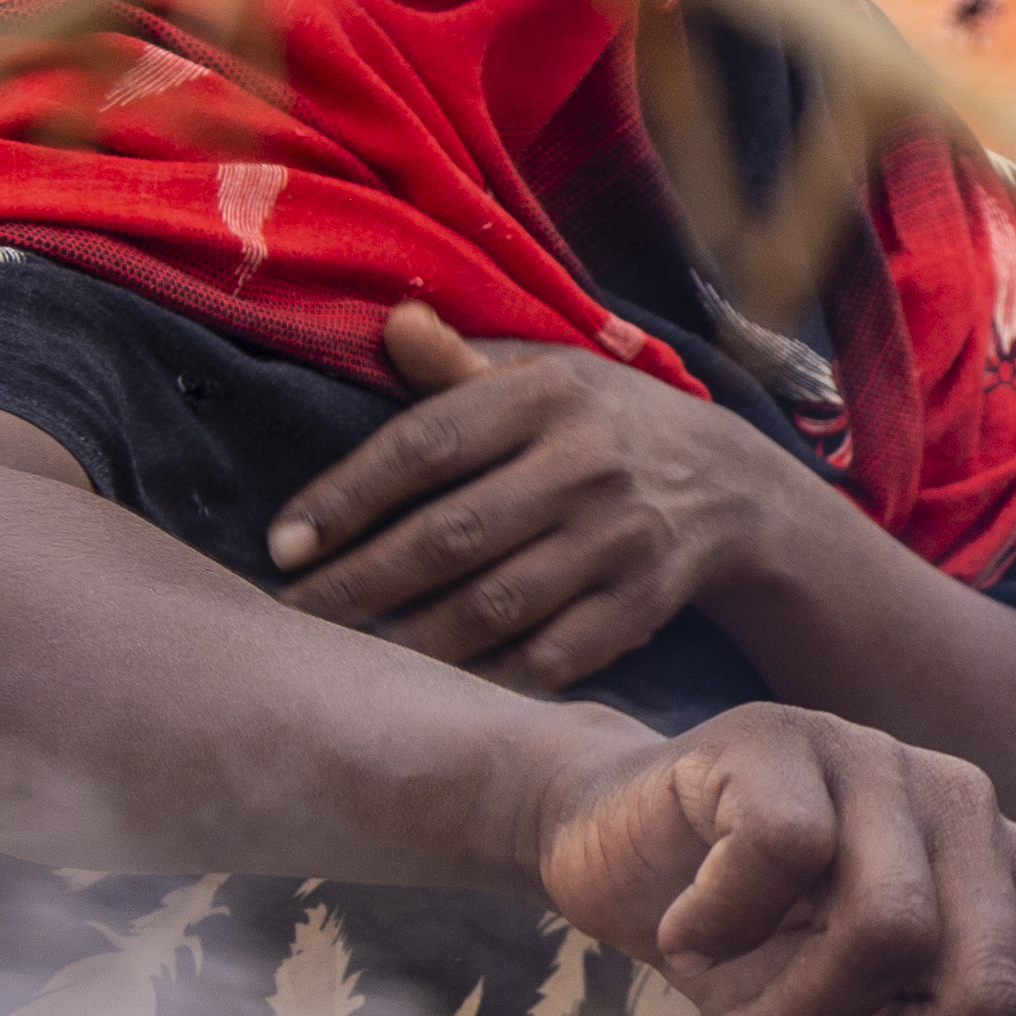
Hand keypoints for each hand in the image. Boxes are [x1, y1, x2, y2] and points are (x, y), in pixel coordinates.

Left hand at [264, 302, 798, 694]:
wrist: (734, 488)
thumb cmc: (602, 424)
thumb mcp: (546, 373)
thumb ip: (461, 361)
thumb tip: (392, 323)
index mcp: (549, 395)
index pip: (427, 444)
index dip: (347, 495)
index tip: (282, 543)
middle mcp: (588, 465)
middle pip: (452, 535)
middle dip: (358, 582)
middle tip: (288, 615)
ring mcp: (620, 541)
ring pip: (493, 606)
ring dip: (406, 640)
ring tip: (340, 658)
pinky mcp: (642, 606)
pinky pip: (550, 656)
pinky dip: (486, 678)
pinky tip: (427, 691)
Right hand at [516, 702, 1015, 1015]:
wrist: (617, 838)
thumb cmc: (748, 945)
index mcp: (1014, 889)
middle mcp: (971, 815)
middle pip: (987, 993)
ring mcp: (883, 763)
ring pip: (888, 935)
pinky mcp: (786, 738)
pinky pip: (781, 853)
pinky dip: (721, 928)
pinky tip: (685, 937)